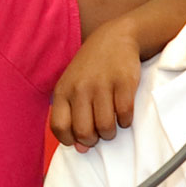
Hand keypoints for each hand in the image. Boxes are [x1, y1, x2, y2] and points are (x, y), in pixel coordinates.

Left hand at [50, 17, 139, 148]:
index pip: (59, 127)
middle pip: (84, 132)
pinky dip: (126, 121)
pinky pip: (125, 116)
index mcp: (63, 90)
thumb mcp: (73, 86)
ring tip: (112, 123)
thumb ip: (72, 116)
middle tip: (99, 131)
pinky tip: (124, 112)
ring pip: (106, 128)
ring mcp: (102, 85)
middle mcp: (80, 88)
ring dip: (111, 132)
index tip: (80, 138)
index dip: (70, 140)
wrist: (116, 37)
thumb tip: (81, 149)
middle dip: (94, 139)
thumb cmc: (92, 67)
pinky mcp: (124, 83)